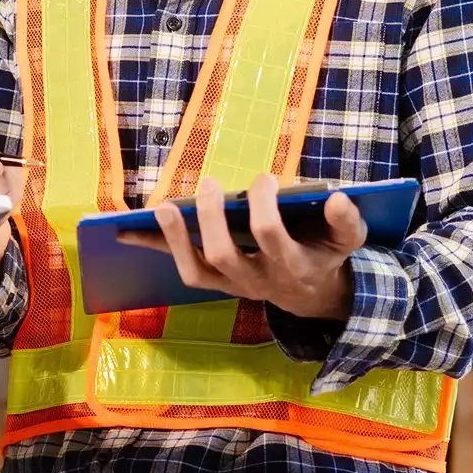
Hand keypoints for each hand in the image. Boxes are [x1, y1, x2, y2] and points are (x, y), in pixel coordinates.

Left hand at [120, 174, 365, 320]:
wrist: (313, 295)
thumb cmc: (324, 254)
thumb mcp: (347, 240)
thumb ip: (347, 222)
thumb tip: (339, 197)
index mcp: (291, 266)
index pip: (270, 235)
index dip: (264, 205)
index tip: (264, 177)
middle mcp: (256, 280)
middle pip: (224, 255)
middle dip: (211, 218)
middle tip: (207, 183)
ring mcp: (231, 284)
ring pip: (196, 270)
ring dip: (175, 239)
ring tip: (161, 207)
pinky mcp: (213, 281)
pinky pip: (181, 267)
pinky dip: (154, 247)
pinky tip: (125, 230)